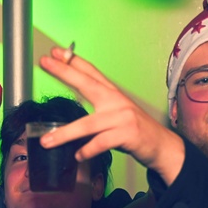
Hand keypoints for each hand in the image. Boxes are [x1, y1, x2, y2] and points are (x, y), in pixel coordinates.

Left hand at [38, 47, 185, 184]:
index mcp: (113, 94)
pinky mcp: (127, 134)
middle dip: (64, 72)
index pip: (91, 72)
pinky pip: (100, 143)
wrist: (163, 147)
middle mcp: (117, 101)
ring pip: (87, 124)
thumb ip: (98, 110)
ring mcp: (122, 117)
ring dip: (65, 134)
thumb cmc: (136, 132)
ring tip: (47, 141)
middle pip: (87, 83)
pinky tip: (78, 155)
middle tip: (45, 63)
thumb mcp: (117, 115)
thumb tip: (72, 111)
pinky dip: (87, 151)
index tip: (55, 52)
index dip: (73, 61)